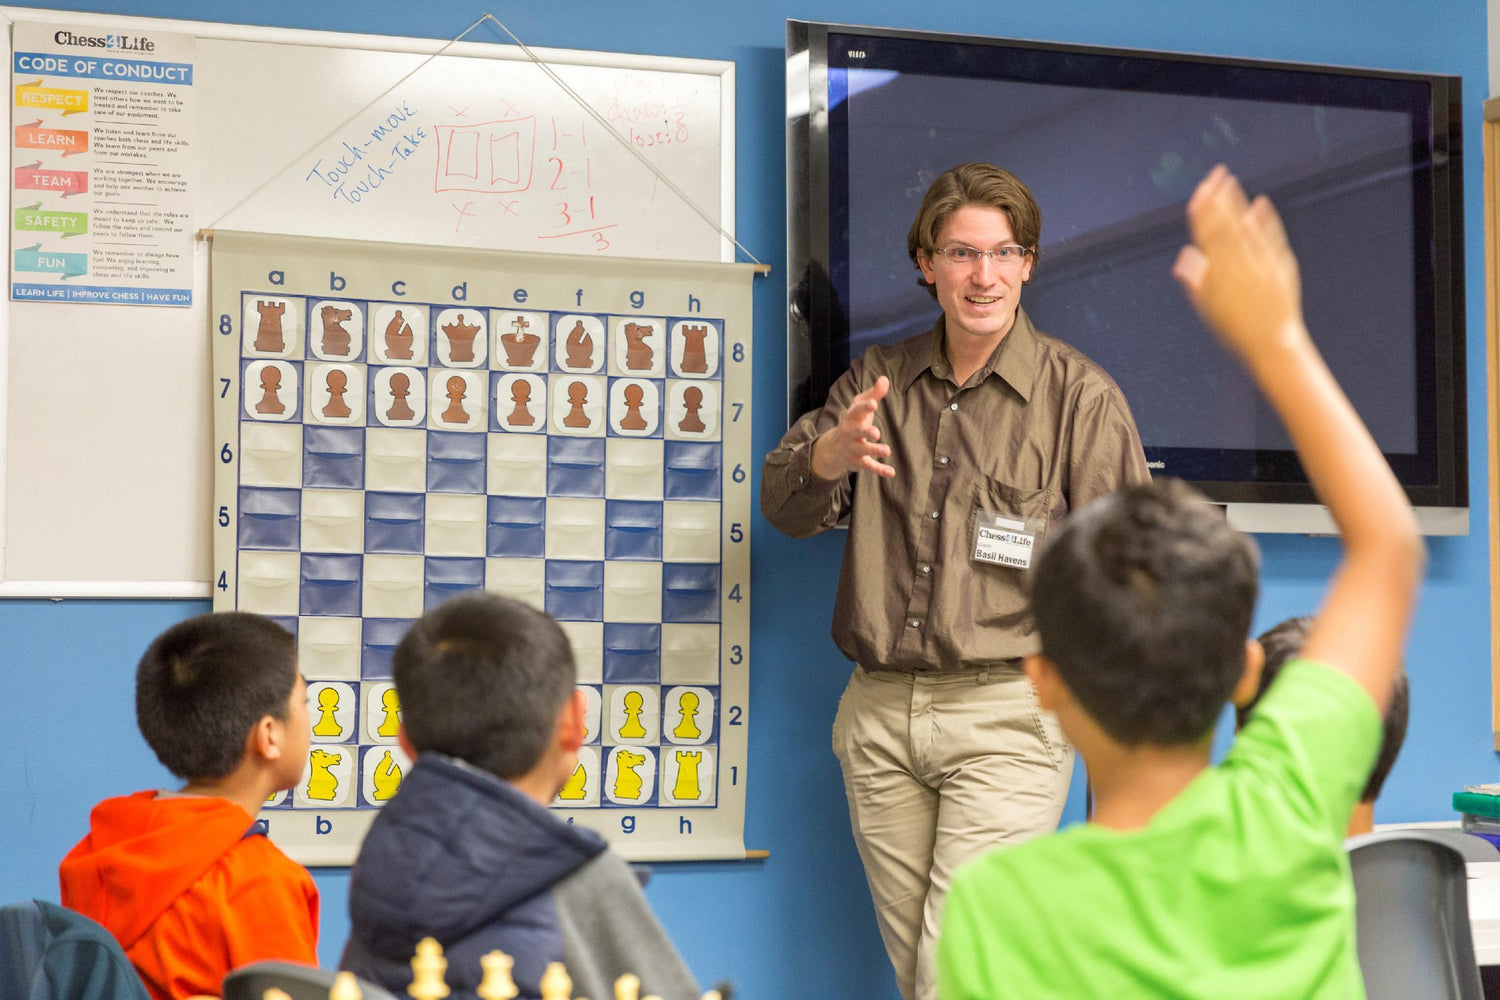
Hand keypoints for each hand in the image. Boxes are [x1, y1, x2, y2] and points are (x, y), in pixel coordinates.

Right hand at [811, 375, 895, 478]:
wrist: (834, 449)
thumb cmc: (853, 422)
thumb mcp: (860, 406)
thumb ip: (874, 394)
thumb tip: (885, 378)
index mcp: (852, 418)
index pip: (856, 411)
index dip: (864, 407)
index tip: (874, 404)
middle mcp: (851, 433)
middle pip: (857, 432)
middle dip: (865, 431)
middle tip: (876, 432)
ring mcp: (854, 449)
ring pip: (864, 450)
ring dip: (874, 450)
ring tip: (887, 450)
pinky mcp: (859, 462)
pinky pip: (870, 466)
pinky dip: (880, 470)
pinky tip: (891, 472)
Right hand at [1172, 165, 1305, 363]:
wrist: (1271, 344)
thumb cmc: (1234, 330)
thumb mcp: (1207, 310)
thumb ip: (1195, 282)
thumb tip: (1184, 257)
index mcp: (1218, 274)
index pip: (1207, 235)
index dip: (1202, 212)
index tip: (1199, 192)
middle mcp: (1240, 264)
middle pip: (1226, 224)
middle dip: (1218, 198)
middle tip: (1214, 175)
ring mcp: (1262, 263)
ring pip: (1247, 226)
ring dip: (1238, 202)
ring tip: (1231, 182)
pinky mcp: (1281, 265)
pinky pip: (1272, 236)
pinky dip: (1266, 219)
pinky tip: (1260, 204)